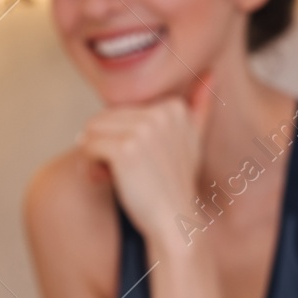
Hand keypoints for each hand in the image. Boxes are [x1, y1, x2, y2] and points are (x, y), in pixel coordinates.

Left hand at [77, 78, 213, 238]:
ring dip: (94, 155)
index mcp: (172, 107)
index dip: (120, 135)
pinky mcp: (124, 150)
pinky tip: (105, 180)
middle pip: (104, 118)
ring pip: (92, 131)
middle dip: (103, 144)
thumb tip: (210, 75)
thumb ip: (199, 108)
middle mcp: (160, 114)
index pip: (121, 109)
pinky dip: (89, 166)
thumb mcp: (192, 141)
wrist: (172, 222)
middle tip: (116, 171)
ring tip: (111, 174)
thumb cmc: (175, 184)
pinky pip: (87, 147)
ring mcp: (143, 131)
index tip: (135, 159)